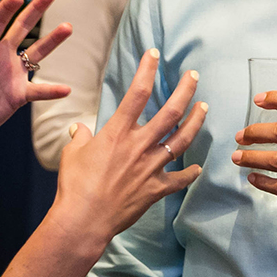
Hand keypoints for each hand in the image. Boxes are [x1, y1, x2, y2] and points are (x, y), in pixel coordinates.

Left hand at [0, 0, 73, 156]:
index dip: (6, 9)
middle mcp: (1, 55)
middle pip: (21, 28)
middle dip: (35, 10)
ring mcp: (13, 73)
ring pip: (36, 52)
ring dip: (52, 40)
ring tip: (67, 27)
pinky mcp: (19, 94)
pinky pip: (38, 90)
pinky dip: (51, 90)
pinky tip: (65, 89)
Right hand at [51, 49, 205, 254]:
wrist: (83, 221)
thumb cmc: (74, 186)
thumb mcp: (72, 154)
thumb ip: (80, 137)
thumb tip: (78, 128)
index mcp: (117, 133)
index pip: (137, 93)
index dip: (147, 70)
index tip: (155, 54)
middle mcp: (139, 146)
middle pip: (170, 112)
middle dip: (185, 91)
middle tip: (193, 76)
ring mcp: (150, 168)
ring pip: (181, 140)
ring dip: (196, 122)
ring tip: (204, 107)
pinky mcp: (155, 190)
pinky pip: (178, 180)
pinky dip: (189, 174)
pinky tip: (197, 167)